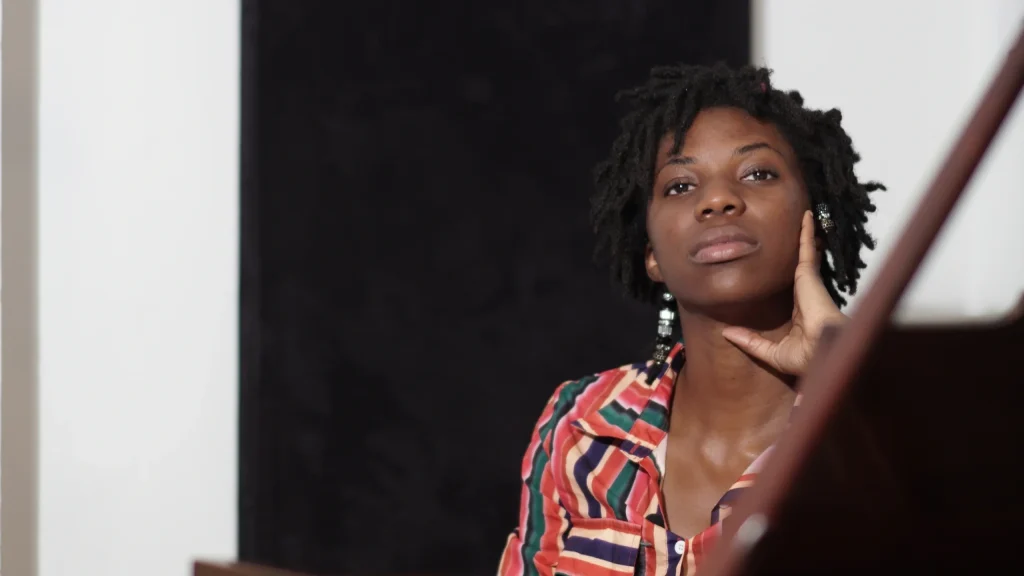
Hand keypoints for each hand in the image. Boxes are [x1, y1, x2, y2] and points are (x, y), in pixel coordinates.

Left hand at [721, 210, 846, 375]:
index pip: (789, 288)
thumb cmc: (803, 357)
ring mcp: (807, 281)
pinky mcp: (806, 273)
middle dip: (794, 249)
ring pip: (803, 251)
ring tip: (801, 215)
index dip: (782, 276)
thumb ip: (749, 341)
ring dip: (803, 234)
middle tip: (787, 231)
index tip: (774, 265)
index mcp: (798, 309)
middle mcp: (804, 292)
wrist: (820, 353)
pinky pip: (806, 246)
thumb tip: (726, 333)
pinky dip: (806, 230)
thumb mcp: (770, 352)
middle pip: (797, 264)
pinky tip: (805, 215)